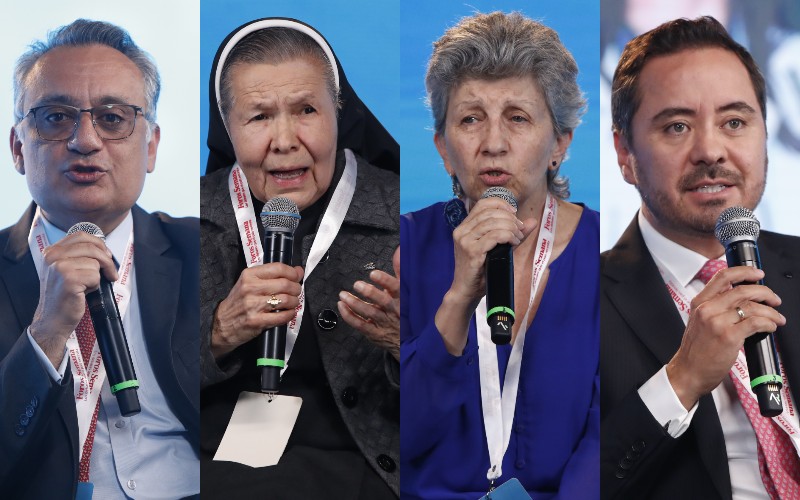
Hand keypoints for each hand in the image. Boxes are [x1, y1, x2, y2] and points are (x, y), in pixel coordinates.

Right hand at [30, 232, 118, 365]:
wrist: (52, 319)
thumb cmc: (63, 296)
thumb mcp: (65, 270)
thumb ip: (78, 256)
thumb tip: (103, 249)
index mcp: (51, 251)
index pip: (81, 236)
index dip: (99, 244)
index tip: (107, 254)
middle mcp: (52, 257)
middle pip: (91, 247)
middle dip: (107, 260)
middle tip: (111, 273)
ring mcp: (59, 267)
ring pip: (95, 262)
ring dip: (97, 276)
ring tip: (87, 286)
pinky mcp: (69, 279)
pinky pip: (95, 276)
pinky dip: (95, 286)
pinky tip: (84, 292)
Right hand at [211, 263, 303, 357]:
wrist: (221, 324)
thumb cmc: (238, 302)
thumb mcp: (248, 283)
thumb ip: (271, 276)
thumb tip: (297, 271)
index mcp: (249, 275)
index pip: (278, 268)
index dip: (292, 272)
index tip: (297, 275)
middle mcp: (250, 288)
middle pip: (285, 284)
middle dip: (296, 288)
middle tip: (296, 291)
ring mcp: (253, 305)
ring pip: (286, 299)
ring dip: (294, 302)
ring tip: (292, 303)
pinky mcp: (257, 321)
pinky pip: (282, 316)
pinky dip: (290, 314)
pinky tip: (288, 313)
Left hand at [338, 247, 399, 360]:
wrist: (409, 340)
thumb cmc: (405, 310)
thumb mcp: (406, 290)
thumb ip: (400, 270)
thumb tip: (399, 250)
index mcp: (403, 298)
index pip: (397, 289)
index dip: (385, 281)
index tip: (374, 274)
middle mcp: (394, 311)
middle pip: (382, 301)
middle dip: (369, 292)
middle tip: (357, 284)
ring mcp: (384, 323)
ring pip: (369, 313)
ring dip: (355, 303)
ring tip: (343, 295)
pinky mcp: (375, 333)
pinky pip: (360, 324)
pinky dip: (349, 316)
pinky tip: (342, 306)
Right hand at [435, 197, 536, 354]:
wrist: (466, 292)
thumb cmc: (480, 271)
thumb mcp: (496, 248)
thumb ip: (513, 233)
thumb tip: (532, 221)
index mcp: (464, 227)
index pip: (483, 204)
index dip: (502, 204)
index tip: (514, 214)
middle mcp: (462, 231)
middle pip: (491, 213)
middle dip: (511, 219)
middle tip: (520, 231)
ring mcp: (465, 241)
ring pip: (494, 223)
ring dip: (511, 228)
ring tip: (518, 238)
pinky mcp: (471, 251)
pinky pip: (494, 236)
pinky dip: (508, 236)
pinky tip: (513, 242)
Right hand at [667, 266, 785, 409]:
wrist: (688, 372)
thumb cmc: (695, 350)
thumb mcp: (698, 321)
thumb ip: (715, 307)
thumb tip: (741, 299)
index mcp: (699, 303)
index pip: (723, 277)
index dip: (744, 272)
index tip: (758, 274)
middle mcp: (707, 310)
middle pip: (742, 290)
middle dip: (765, 292)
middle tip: (774, 299)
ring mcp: (717, 323)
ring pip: (752, 306)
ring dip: (771, 311)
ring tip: (776, 318)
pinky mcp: (729, 337)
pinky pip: (756, 323)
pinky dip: (768, 323)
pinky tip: (770, 327)